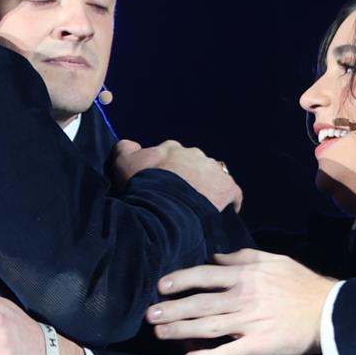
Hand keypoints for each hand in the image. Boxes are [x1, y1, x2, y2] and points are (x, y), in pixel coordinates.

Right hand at [115, 137, 241, 213]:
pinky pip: (233, 192)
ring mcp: (212, 170)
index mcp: (172, 148)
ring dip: (208, 185)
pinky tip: (225, 210)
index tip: (162, 181)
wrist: (162, 207)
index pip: (172, 154)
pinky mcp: (226, 188)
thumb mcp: (122, 163)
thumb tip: (131, 144)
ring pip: (213, 174)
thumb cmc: (142, 185)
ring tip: (200, 202)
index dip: (167, 168)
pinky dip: (230, 200)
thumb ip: (126, 149)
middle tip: (180, 194)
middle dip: (188, 176)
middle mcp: (194, 154)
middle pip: (194, 162)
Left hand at [146, 248, 339, 354]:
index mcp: (246, 275)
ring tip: (159, 333)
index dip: (180, 280)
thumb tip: (215, 257)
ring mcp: (250, 322)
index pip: (204, 275)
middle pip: (199, 302)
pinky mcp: (259, 344)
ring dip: (180, 331)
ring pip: (207, 326)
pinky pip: (229, 352)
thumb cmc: (301, 284)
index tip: (161, 286)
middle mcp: (243, 297)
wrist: (330, 312)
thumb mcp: (274, 260)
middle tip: (149, 315)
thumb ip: (243, 257)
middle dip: (172, 309)